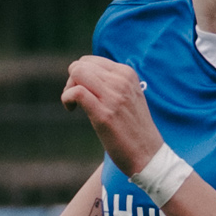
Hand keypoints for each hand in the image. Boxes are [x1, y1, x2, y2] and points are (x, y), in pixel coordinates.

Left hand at [60, 56, 164, 178]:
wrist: (148, 155)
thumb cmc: (134, 129)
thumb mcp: (129, 96)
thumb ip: (112, 83)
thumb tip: (85, 75)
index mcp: (127, 74)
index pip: (91, 61)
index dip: (80, 75)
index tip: (83, 92)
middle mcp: (121, 81)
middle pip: (81, 65)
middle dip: (72, 81)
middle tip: (76, 100)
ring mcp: (114, 96)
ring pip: (77, 73)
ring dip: (68, 89)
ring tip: (73, 105)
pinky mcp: (104, 114)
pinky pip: (77, 92)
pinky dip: (67, 98)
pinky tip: (71, 109)